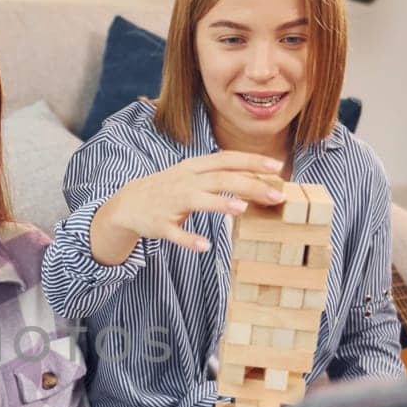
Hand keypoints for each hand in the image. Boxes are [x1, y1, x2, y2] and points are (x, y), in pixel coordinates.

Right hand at [91, 151, 286, 263]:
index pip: (227, 159)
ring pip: (198, 201)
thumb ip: (220, 176)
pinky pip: (175, 233)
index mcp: (194, 168)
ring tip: (242, 209)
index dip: (252, 161)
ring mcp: (171, 203)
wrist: (128, 203)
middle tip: (276, 196)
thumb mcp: (192, 175)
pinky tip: (205, 246)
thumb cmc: (169, 189)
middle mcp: (184, 182)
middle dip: (249, 185)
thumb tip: (258, 179)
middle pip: (219, 179)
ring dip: (220, 204)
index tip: (277, 168)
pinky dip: (189, 239)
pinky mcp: (160, 224)